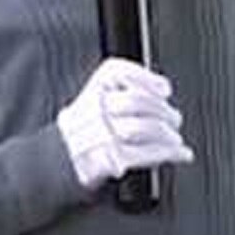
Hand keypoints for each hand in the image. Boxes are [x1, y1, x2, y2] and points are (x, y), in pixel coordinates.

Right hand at [56, 57, 194, 192]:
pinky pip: (143, 153)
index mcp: (92, 91)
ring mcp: (100, 135)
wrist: (55, 162)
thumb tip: (160, 92)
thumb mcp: (94, 101)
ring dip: (167, 134)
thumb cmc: (80, 133)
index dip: (145, 78)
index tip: (164, 88)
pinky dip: (167, 153)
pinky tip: (178, 154)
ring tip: (175, 139)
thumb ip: (121, 91)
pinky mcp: (109, 159)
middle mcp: (94, 109)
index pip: (117, 72)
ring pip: (142, 127)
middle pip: (136, 101)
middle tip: (175, 119)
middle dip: (163, 111)